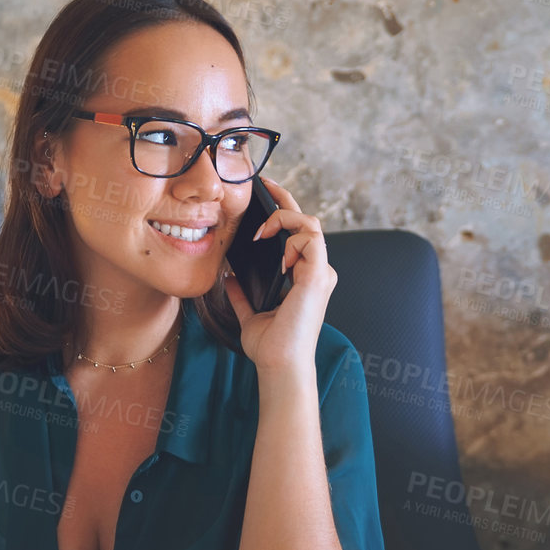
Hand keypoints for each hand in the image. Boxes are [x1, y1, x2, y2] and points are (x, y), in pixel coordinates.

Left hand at [223, 180, 335, 376]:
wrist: (279, 364)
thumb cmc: (270, 345)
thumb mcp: (250, 313)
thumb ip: (241, 293)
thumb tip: (228, 275)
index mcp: (303, 276)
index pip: (297, 234)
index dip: (281, 212)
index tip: (260, 198)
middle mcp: (316, 271)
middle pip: (306, 222)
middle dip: (285, 199)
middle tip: (264, 185)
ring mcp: (320, 273)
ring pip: (311, 225)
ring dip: (284, 219)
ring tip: (260, 230)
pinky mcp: (318, 277)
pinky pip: (310, 240)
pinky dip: (291, 239)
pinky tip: (275, 253)